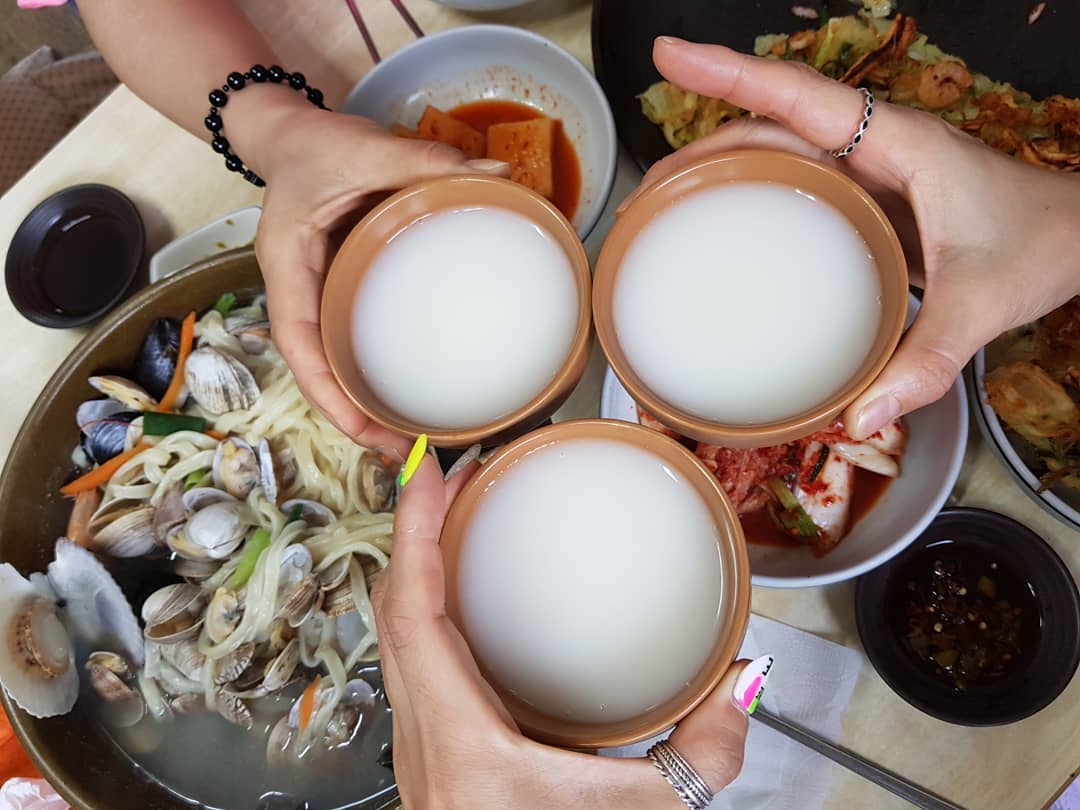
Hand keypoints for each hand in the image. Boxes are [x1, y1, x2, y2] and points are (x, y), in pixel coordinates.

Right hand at [251, 105, 508, 452]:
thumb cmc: (313, 144)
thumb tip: (498, 177)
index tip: (367, 431)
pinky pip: (351, 337)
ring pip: (332, 361)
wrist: (287, 134)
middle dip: (353, 417)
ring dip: (365, 402)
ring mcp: (316, 293)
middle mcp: (298, 290)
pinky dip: (374, 368)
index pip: (298, 345)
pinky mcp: (338, 288)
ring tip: (414, 434)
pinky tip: (410, 383)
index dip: (328, 395)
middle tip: (406, 450)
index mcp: (288, 266)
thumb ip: (424, 162)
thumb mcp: (363, 148)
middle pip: (316, 370)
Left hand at [371, 454, 757, 809]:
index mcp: (457, 738)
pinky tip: (467, 593)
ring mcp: (421, 740)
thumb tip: (738, 687)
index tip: (430, 473)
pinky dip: (430, 602)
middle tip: (456, 476)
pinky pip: (415, 654)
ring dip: (418, 564)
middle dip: (418, 527)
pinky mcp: (436, 747)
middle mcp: (423, 732)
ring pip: (395, 628)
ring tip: (456, 518)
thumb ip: (702, 759)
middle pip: (392, 604)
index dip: (416, 530)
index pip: (413, 610)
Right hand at [625, 38, 1079, 438]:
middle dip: (702, 140)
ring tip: (670, 206)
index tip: (670, 55)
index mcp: (896, 146)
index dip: (728, 73)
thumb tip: (861, 416)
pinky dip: (757, 200)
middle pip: (771, 127)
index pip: (797, 98)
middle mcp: (876, 150)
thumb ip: (925, 362)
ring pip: (782, 154)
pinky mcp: (873, 204)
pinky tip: (732, 231)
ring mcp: (872, 176)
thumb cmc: (1047, 242)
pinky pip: (801, 189)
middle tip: (647, 184)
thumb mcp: (983, 302)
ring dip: (723, 170)